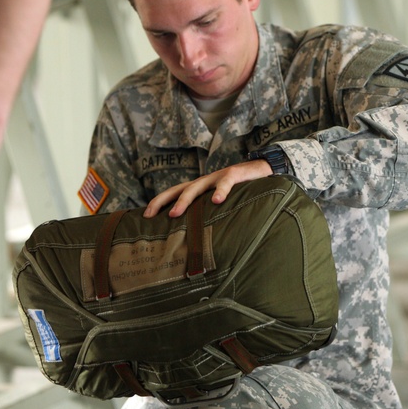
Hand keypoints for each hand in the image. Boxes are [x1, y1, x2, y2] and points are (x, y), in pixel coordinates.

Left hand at [143, 159, 272, 217]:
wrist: (262, 170)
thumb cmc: (239, 190)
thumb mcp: (220, 202)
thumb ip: (209, 213)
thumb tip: (196, 238)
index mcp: (199, 188)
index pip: (173, 193)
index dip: (158, 203)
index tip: (145, 217)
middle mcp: (204, 181)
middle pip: (178, 189)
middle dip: (162, 201)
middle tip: (151, 216)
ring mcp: (217, 177)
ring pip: (196, 187)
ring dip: (184, 200)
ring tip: (176, 213)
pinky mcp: (234, 174)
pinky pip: (225, 183)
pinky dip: (221, 191)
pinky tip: (217, 201)